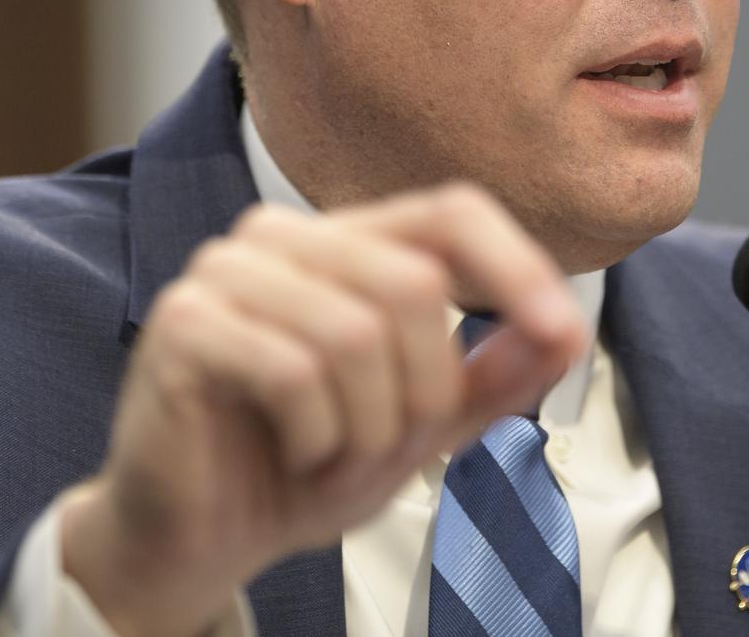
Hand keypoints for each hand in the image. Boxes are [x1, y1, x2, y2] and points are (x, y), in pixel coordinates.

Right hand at [60, 182, 586, 636]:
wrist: (199, 536)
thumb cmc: (309, 464)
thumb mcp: (424, 424)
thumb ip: (492, 376)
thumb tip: (565, 333)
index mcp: (348, 241)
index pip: (452, 211)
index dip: (518, 266)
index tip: (564, 334)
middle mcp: (285, 237)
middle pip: (414, 282)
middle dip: (426, 389)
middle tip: (390, 444)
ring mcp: (228, 271)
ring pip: (357, 331)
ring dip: (369, 425)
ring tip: (337, 455)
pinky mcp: (184, 322)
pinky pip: (292, 371)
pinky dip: (317, 437)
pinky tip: (297, 455)